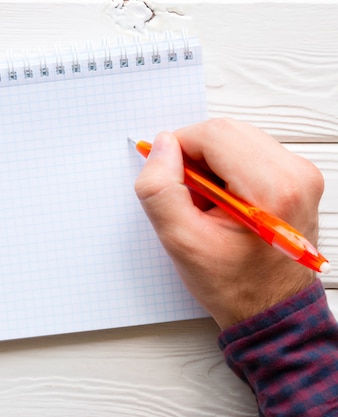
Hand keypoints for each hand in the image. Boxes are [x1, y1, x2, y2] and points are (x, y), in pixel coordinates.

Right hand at [134, 118, 323, 328]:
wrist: (271, 309)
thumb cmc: (233, 284)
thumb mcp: (181, 242)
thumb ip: (160, 189)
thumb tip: (161, 146)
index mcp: (272, 188)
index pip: (213, 134)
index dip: (178, 148)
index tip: (167, 177)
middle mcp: (295, 173)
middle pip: (227, 132)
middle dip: (195, 157)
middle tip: (188, 197)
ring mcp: (300, 174)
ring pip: (237, 139)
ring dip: (210, 164)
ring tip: (206, 204)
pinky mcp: (297, 178)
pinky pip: (250, 152)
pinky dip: (226, 170)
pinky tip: (221, 202)